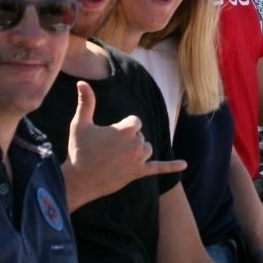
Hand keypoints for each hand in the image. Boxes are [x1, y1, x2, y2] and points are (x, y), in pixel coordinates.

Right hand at [65, 81, 186, 204]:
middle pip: (140, 135)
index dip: (123, 127)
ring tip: (117, 158)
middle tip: (107, 150)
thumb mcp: (80, 124)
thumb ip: (86, 102)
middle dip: (127, 140)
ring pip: (147, 149)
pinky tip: (184, 165)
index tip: (109, 135)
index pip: (136, 121)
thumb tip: (82, 82)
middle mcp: (136, 144)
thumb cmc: (78, 150)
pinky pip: (159, 168)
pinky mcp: (139, 172)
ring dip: (136, 151)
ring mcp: (139, 159)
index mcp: (126, 130)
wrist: (78, 180)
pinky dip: (171, 166)